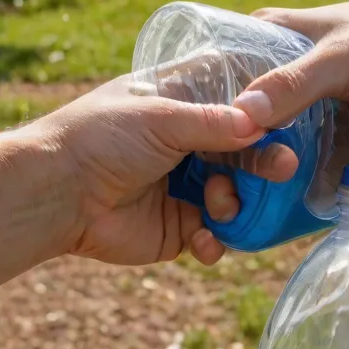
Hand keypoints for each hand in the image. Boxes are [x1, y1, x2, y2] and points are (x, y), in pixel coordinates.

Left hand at [35, 76, 297, 265]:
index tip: (288, 120)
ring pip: (236, 199)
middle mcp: (188, 147)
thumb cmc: (102, 138)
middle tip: (284, 168)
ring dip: (236, 204)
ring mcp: (185, 190)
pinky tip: (203, 240)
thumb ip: (215, 123)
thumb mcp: (163, 118)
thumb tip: (262, 124)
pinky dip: (215, 242)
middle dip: (264, 165)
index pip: (235, 105)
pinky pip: (214, 239)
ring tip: (219, 204)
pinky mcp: (178, 230)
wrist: (60, 194)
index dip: (262, 115)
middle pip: (244, 156)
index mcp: (181, 107)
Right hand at [202, 0, 348, 224]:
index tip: (199, 169)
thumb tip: (244, 117)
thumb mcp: (336, 58)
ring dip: (267, 193)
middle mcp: (278, 92)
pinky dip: (305, 198)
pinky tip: (285, 223)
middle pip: (243, 140)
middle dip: (235, 175)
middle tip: (227, 204)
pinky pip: (313, 179)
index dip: (207, 134)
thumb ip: (294, 86)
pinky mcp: (333, 146)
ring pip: (276, 164)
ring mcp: (305, 122)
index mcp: (262, 54)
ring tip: (247, 222)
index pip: (218, 99)